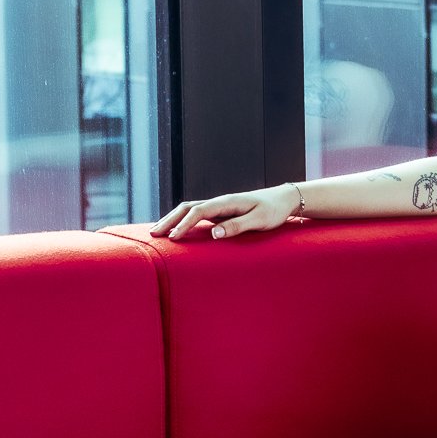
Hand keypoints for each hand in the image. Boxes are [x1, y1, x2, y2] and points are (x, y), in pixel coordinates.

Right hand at [151, 184, 298, 239]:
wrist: (283, 200)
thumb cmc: (273, 211)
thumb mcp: (259, 220)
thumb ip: (237, 226)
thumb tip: (213, 233)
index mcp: (227, 202)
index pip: (198, 212)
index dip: (184, 224)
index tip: (173, 238)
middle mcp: (219, 201)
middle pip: (187, 207)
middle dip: (169, 220)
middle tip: (153, 234)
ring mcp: (219, 206)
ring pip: (189, 209)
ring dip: (172, 219)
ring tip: (157, 231)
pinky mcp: (220, 211)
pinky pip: (196, 214)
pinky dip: (182, 219)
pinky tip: (175, 228)